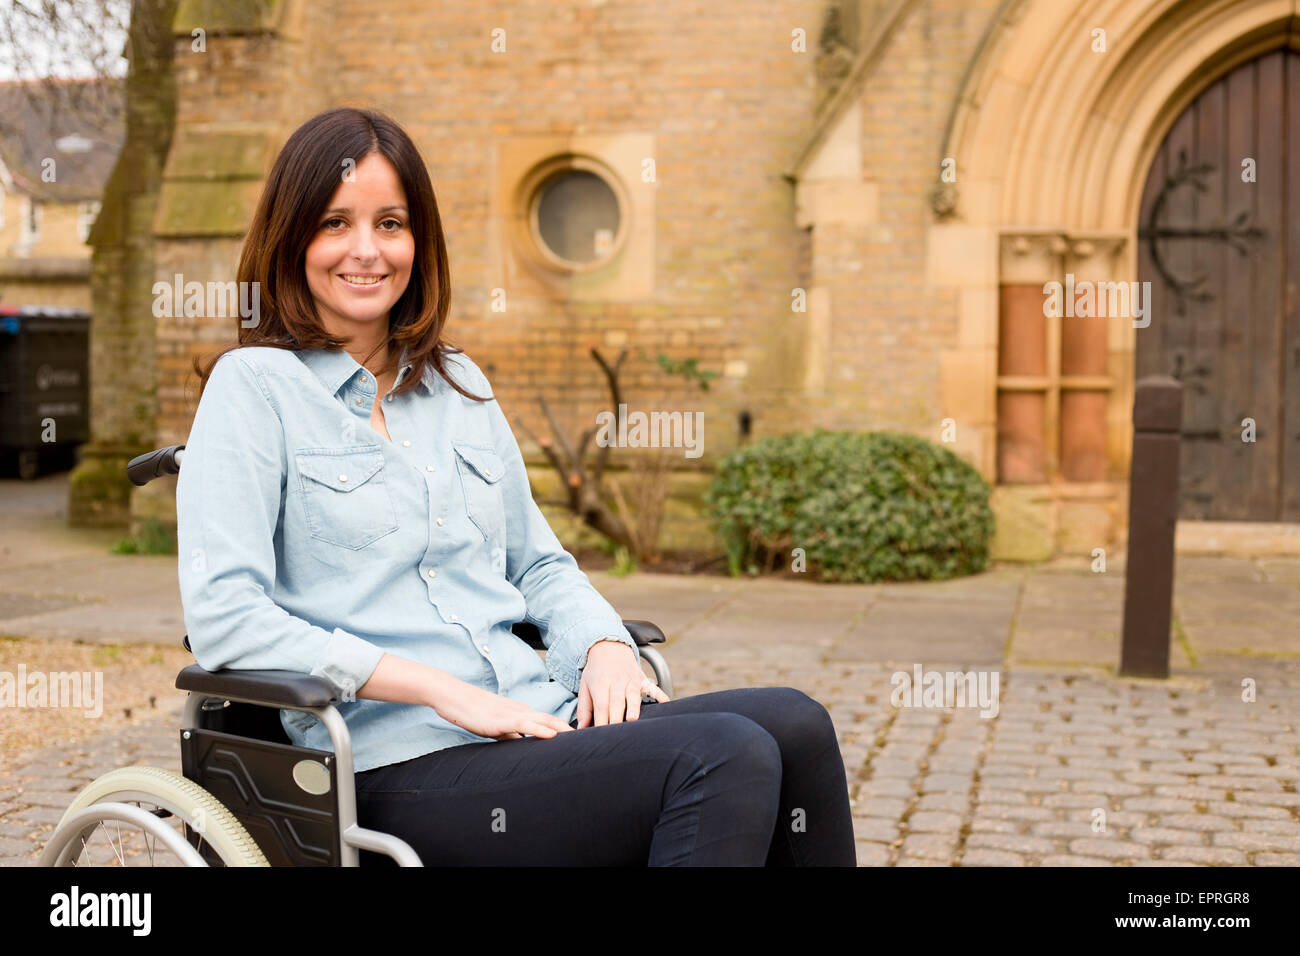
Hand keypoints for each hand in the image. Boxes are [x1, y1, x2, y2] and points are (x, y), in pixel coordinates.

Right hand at [432, 676, 573, 740]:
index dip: (566, 731)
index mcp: (521, 713)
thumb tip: (523, 747)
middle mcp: (521, 711)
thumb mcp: (495, 727)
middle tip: (592, 742)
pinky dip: (540, 730)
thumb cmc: (472, 711)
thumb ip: (511, 736)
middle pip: (552, 721)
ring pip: (544, 721)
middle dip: (571, 732)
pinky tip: (552, 735)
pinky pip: (524, 724)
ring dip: (563, 731)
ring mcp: (512, 714)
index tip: (582, 741)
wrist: (452, 696)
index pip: (548, 722)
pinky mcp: (501, 720)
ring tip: (581, 741)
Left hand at [576, 639, 670, 728]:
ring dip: (633, 707)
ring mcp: (631, 680)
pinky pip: (653, 688)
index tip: (601, 736)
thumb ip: (584, 709)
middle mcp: (616, 681)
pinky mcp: (643, 679)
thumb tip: (582, 730)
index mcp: (600, 684)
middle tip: (616, 736)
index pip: (601, 706)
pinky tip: (665, 705)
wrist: (609, 647)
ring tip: (632, 720)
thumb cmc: (596, 672)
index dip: (601, 721)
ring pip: (633, 695)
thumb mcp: (585, 686)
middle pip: (617, 703)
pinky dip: (660, 696)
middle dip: (616, 719)